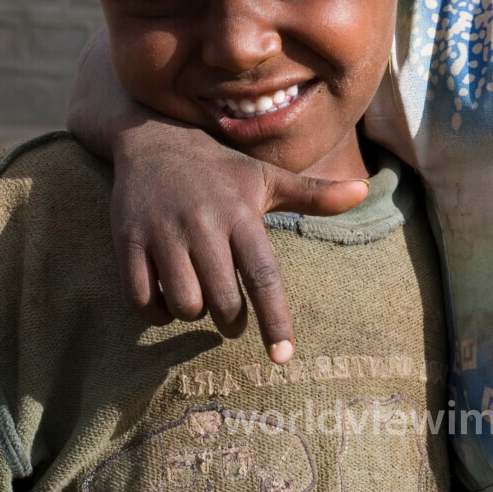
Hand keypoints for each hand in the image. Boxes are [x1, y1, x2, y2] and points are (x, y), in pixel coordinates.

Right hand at [68, 28, 367, 360]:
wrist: (154, 137)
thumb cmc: (220, 168)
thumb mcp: (266, 178)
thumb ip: (314, 195)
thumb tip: (364, 192)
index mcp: (242, 215)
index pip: (264, 277)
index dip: (275, 320)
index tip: (283, 357)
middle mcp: (204, 225)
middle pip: (223, 302)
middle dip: (231, 321)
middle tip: (232, 315)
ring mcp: (163, 234)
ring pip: (184, 305)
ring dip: (193, 313)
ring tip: (198, 296)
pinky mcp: (128, 240)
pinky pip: (142, 299)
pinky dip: (156, 311)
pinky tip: (166, 297)